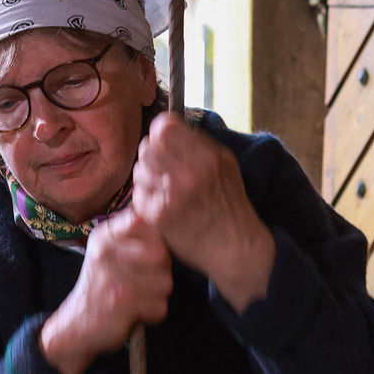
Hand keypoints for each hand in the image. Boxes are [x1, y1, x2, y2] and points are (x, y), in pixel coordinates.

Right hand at [40, 208, 172, 373]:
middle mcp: (106, 251)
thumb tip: (168, 221)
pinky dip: (152, 314)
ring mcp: (114, 276)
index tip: (147, 256)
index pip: (144, 223)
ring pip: (166, 282)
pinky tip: (135, 312)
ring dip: (157, 296)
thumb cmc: (102, 286)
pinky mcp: (122, 301)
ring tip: (137, 298)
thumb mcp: (107, 251)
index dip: (155, 241)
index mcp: (104, 236)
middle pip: (162, 255)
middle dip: (161, 272)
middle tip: (142, 282)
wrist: (77, 324)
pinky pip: (160, 306)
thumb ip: (133, 235)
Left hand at [132, 112, 274, 313]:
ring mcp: (170, 196)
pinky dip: (146, 197)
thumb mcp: (225, 163)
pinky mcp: (157, 216)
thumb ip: (198, 142)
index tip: (163, 139)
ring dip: (147, 175)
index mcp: (206, 158)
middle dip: (152, 153)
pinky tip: (161, 202)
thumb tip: (168, 126)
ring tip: (163, 185)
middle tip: (162, 166)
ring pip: (139, 170)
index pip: (164, 128)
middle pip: (147, 147)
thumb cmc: (229, 204)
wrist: (234, 247)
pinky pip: (138, 194)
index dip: (160, 132)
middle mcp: (187, 175)